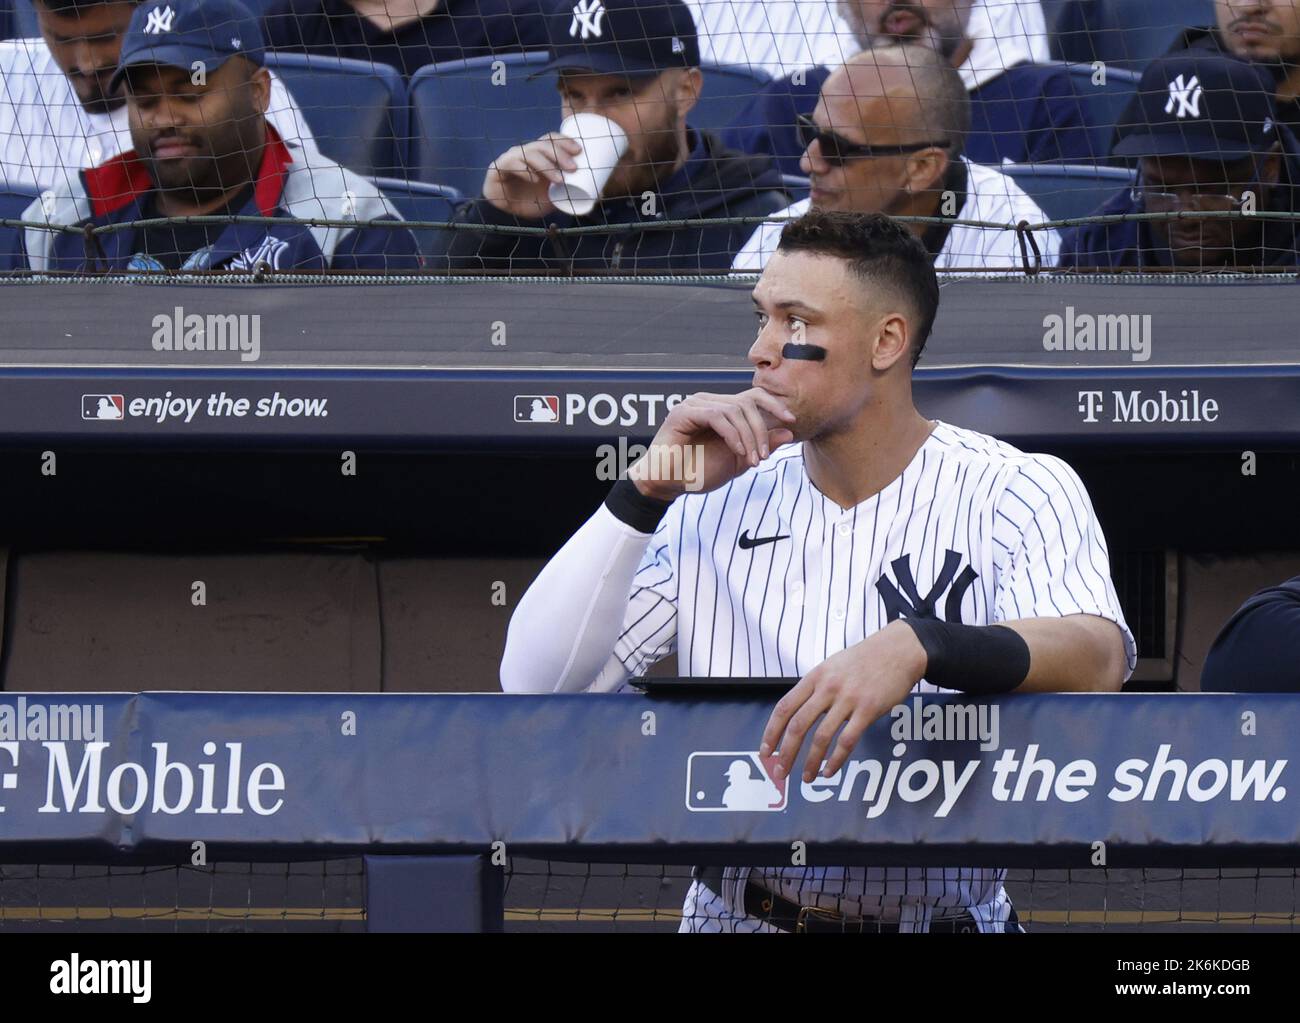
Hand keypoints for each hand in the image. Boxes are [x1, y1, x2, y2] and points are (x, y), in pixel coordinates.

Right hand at [482, 132, 584, 217]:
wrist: (507, 215)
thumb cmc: (532, 202)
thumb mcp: (556, 197)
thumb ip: (574, 193)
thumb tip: (602, 194)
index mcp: (539, 154)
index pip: (551, 139)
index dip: (564, 141)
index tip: (579, 150)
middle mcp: (525, 152)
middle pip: (542, 144)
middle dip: (559, 154)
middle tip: (573, 168)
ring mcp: (511, 158)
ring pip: (529, 153)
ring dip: (546, 165)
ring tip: (559, 179)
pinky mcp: (498, 169)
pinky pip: (511, 164)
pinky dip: (524, 170)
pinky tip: (534, 179)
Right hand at [628, 388, 796, 501]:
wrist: (667, 485)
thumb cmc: (697, 473)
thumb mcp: (738, 460)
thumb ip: (760, 445)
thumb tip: (788, 432)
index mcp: (720, 409)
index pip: (752, 397)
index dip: (774, 404)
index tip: (792, 421)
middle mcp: (708, 401)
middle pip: (747, 403)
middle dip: (761, 430)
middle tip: (764, 457)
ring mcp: (694, 404)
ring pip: (734, 410)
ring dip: (749, 437)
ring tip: (752, 460)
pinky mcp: (683, 413)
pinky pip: (717, 416)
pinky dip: (732, 434)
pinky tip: (738, 451)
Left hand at [759, 620, 928, 784]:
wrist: (898, 650)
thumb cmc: (864, 660)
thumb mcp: (831, 667)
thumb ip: (815, 689)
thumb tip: (798, 715)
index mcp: (814, 677)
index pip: (784, 707)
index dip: (772, 732)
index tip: (765, 751)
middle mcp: (827, 688)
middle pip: (798, 725)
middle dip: (786, 753)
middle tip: (779, 772)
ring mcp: (848, 699)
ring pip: (821, 737)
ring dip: (810, 761)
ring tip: (806, 778)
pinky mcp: (868, 710)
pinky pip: (847, 740)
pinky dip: (836, 760)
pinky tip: (829, 771)